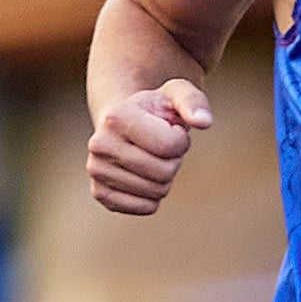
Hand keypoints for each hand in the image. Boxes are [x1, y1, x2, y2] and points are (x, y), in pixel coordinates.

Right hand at [86, 78, 211, 215]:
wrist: (123, 125)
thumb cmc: (155, 110)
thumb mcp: (176, 93)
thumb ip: (193, 101)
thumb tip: (204, 122)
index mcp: (116, 117)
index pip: (170, 145)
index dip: (181, 141)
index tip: (171, 130)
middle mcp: (99, 144)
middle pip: (164, 172)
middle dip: (173, 160)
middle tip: (162, 148)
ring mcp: (97, 171)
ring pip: (157, 192)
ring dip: (164, 178)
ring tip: (152, 158)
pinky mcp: (100, 194)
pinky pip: (146, 207)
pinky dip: (153, 195)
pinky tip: (143, 175)